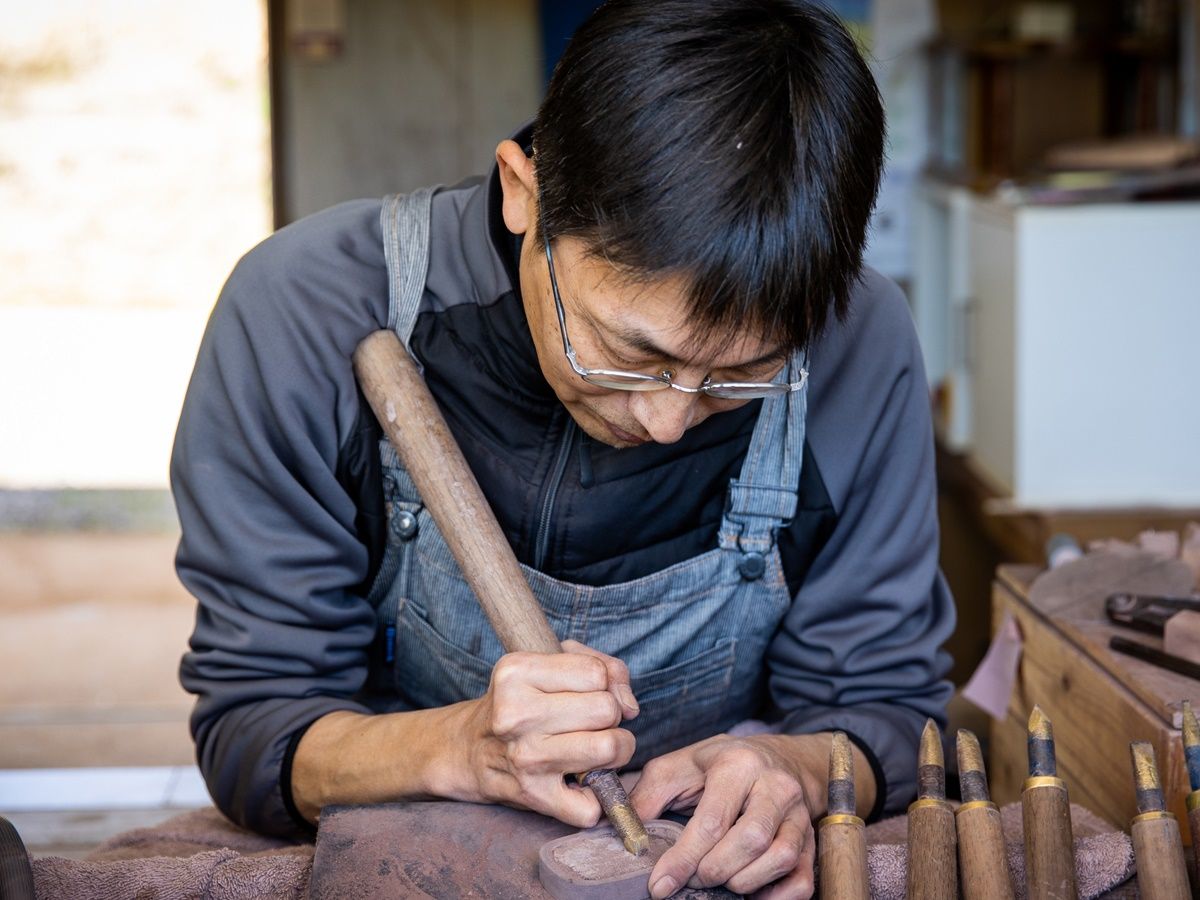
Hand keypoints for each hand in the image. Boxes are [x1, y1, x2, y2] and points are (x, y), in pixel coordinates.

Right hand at [460, 639, 639, 826]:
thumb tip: (630, 705)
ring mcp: (525, 758)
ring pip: (609, 748)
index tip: (586, 694)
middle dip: (610, 717)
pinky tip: (580, 782)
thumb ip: (601, 665)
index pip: (597, 673)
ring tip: (594, 748)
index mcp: (517, 673)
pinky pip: (592, 804)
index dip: (602, 684)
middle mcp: (516, 714)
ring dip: (614, 751)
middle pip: (607, 709)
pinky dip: (597, 797)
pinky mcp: (534, 797)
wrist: (468, 749)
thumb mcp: (548, 662)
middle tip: (590, 723)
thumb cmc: (519, 701)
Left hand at [630, 734, 826, 898]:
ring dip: (744, 881)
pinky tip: (752, 892)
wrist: (775, 758)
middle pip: (751, 841)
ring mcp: (798, 813)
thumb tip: (627, 833)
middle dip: (715, 870)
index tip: (660, 885)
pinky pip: (804, 878)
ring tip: (720, 880)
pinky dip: (777, 896)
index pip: (712, 821)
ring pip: (781, 858)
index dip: (683, 859)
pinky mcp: (811, 838)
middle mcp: (775, 785)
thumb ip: (649, 795)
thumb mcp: (679, 766)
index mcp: (737, 764)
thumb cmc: (720, 766)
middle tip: (693, 878)